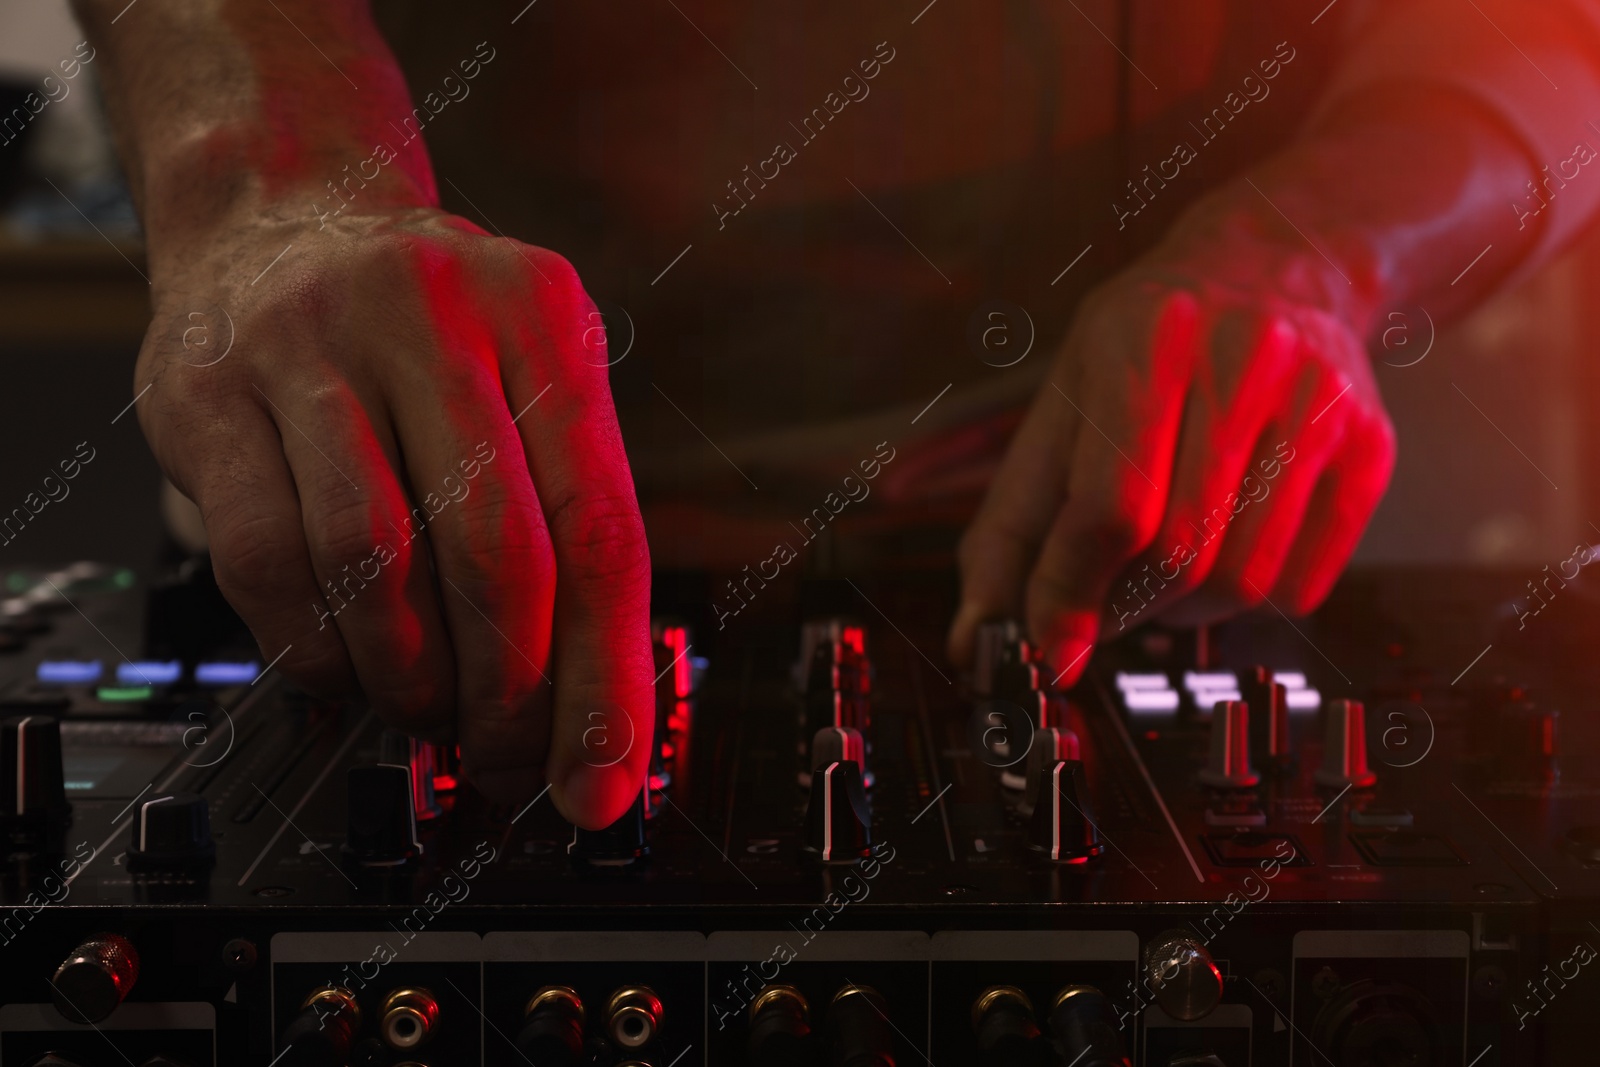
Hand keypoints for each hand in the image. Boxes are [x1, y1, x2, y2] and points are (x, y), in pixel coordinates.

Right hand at [138, 205, 651, 829]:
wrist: (281, 218)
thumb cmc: (433, 334)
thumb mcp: (533, 378)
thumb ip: (568, 518)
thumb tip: (596, 706)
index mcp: (543, 318)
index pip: (598, 527)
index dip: (606, 675)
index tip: (602, 778)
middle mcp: (433, 315)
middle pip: (494, 553)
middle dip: (507, 696)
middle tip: (504, 762)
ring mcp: (311, 346)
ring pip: (373, 564)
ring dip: (410, 679)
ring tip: (429, 714)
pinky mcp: (208, 393)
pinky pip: (265, 560)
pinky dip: (316, 649)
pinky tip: (347, 669)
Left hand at [949, 209, 1395, 683]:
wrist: (1277, 266)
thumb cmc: (1148, 347)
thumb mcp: (1061, 403)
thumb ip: (1013, 520)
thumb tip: (977, 635)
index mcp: (1146, 338)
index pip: (1111, 507)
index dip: (1072, 594)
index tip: (1051, 652)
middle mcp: (1244, 358)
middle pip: (1181, 551)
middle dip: (1124, 608)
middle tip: (1100, 612)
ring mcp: (1320, 401)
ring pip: (1244, 581)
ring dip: (1184, 614)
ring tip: (1160, 581)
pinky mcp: (1370, 445)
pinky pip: (1302, 585)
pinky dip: (1248, 604)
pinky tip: (1223, 558)